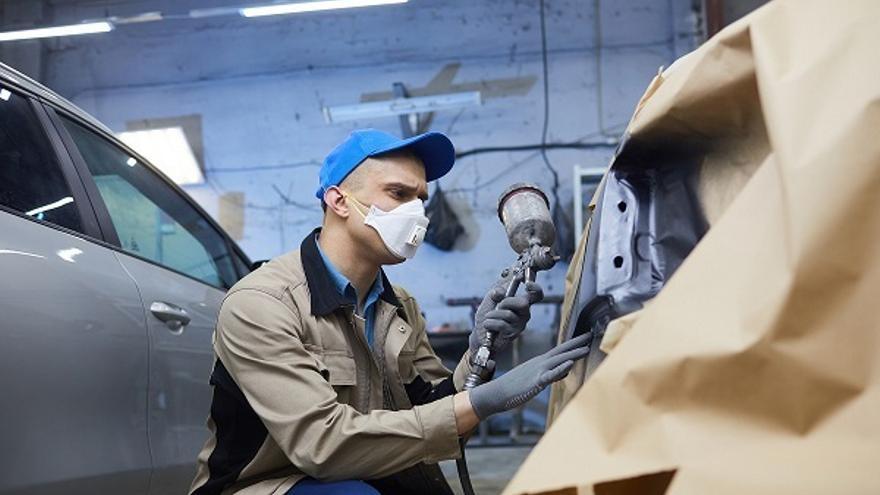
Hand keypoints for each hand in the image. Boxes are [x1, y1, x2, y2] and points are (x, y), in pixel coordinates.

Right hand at [467, 333, 589, 418]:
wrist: (496, 392)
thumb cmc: (515, 387)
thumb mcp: (536, 378)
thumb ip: (552, 373)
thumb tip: (566, 370)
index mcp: (541, 362)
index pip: (560, 350)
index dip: (574, 343)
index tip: (586, 336)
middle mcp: (540, 363)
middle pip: (561, 351)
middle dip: (577, 343)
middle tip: (590, 335)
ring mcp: (538, 371)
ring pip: (558, 360)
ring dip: (573, 354)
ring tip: (586, 349)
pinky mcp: (535, 382)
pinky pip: (550, 375)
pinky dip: (560, 369)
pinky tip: (569, 365)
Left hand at [469, 281, 543, 354]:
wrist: (480, 335)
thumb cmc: (487, 317)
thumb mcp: (489, 300)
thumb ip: (495, 293)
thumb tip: (500, 291)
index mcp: (521, 303)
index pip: (536, 295)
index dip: (535, 288)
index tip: (527, 284)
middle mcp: (524, 314)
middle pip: (524, 303)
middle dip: (506, 302)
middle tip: (498, 306)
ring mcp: (520, 325)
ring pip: (508, 314)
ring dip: (493, 314)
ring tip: (488, 318)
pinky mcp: (513, 335)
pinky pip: (501, 324)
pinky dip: (490, 323)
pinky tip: (488, 326)